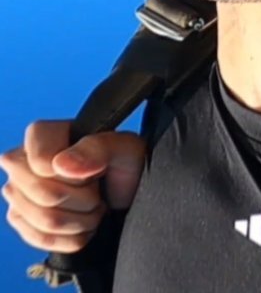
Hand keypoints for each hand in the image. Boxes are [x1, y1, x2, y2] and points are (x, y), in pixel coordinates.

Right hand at [0, 120, 145, 252]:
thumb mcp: (122, 147)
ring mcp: (19, 192)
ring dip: (81, 220)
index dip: (73, 174)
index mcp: (41, 135)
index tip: (93, 170)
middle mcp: (22, 162)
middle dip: (82, 200)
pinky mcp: (22, 220)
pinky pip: (41, 240)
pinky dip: (72, 237)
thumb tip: (61, 164)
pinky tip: (84, 223)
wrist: (126, 191)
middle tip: (98, 190)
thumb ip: (96, 148)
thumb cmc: (123, 162)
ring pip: (43, 221)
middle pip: (42, 195)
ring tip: (94, 205)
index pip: (40, 162)